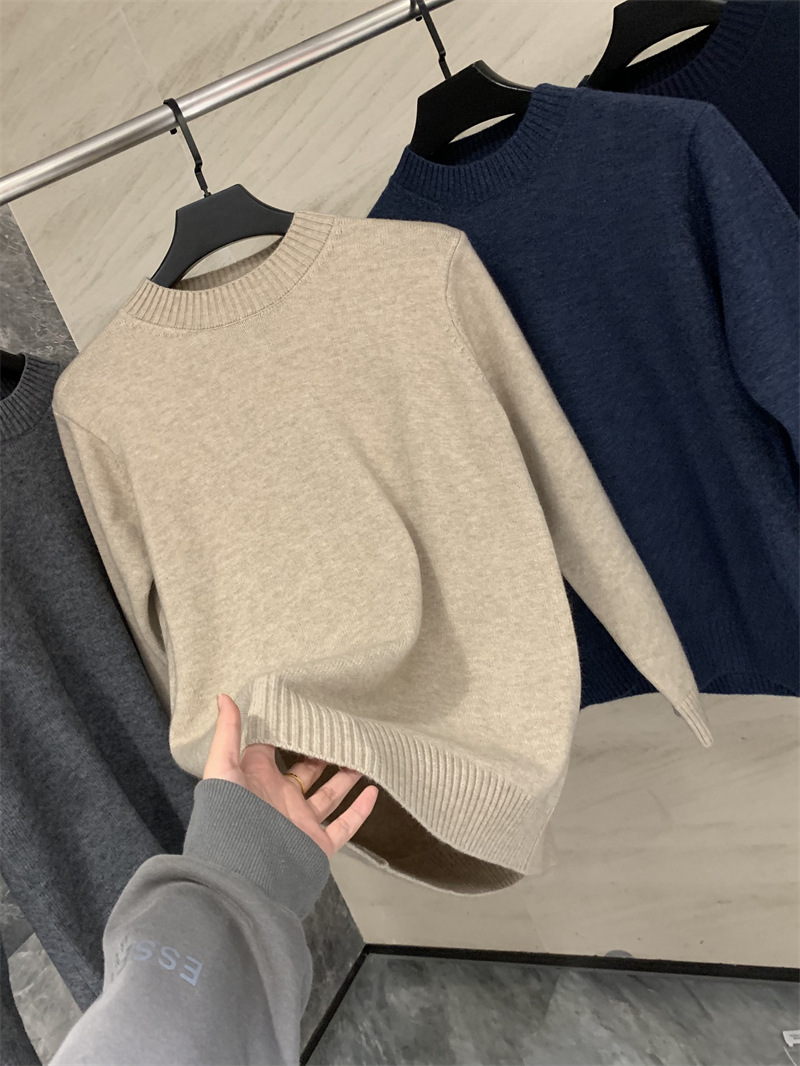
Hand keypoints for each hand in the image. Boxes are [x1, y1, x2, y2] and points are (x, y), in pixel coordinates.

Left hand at [203, 693, 378, 857]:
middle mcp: (281, 799)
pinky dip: (360, 810)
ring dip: (345, 777)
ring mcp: (300, 822)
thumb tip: (224, 695)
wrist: (240, 874)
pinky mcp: (317, 843)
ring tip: (360, 755)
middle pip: (307, 772)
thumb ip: (228, 733)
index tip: (309, 712)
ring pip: (329, 795)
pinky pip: (344, 825)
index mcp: (259, 780)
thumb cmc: (227, 816)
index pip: (276, 751)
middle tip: (341, 732)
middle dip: (322, 753)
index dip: (290, 733)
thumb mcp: (223, 767)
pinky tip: (374, 791)